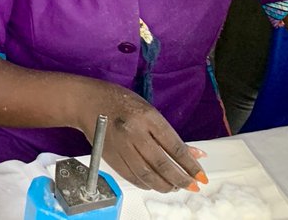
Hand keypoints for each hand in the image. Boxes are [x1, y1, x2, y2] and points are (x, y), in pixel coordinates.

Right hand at [75, 81, 206, 193]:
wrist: (86, 101)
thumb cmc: (120, 101)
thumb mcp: (148, 110)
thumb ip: (169, 134)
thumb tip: (195, 154)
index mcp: (147, 117)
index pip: (174, 147)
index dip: (190, 165)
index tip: (201, 176)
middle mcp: (134, 132)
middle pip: (162, 164)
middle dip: (180, 179)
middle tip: (192, 186)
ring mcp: (120, 146)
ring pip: (147, 175)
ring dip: (164, 185)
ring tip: (174, 187)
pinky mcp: (110, 156)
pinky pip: (131, 176)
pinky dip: (146, 184)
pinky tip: (154, 184)